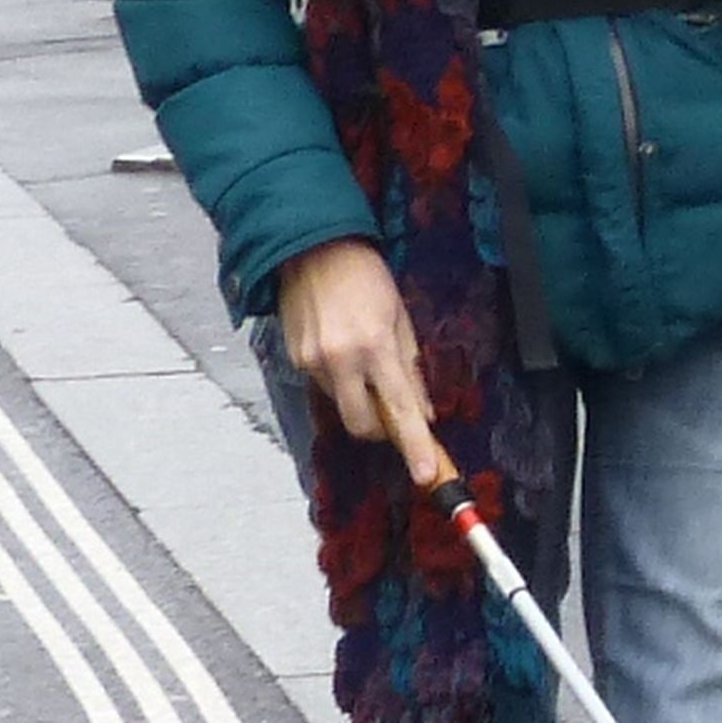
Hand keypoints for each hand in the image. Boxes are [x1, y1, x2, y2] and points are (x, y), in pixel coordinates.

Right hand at [272, 236, 454, 483]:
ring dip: (360, 399)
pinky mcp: (295, 359)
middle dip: (382, 429)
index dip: (416, 447)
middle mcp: (340, 360)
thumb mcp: (399, 318)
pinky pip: (325, 387)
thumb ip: (411, 369)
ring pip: (343, 406)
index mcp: (375, 347)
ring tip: (363, 360)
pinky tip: (342, 350)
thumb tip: (423, 411)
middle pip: (363, 426)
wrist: (310, 247)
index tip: (426, 475)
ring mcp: (313, 362)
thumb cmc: (363, 276)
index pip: (401, 411)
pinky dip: (340, 381)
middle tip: (393, 411)